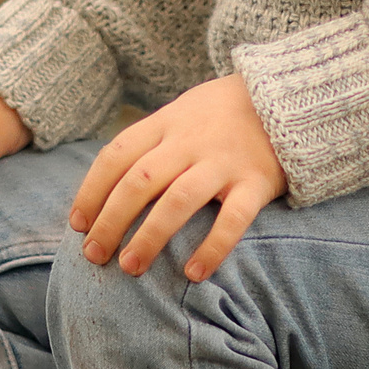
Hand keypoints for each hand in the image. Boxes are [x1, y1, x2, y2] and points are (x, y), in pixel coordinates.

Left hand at [68, 74, 283, 282]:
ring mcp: (224, 161)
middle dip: (110, 221)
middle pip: (139, 182)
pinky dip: (212, 247)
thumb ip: (150, 142)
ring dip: (149, 237)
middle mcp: (191, 141)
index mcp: (167, 123)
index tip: (78, 224)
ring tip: (130, 267)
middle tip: (95, 256)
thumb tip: (107, 187)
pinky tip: (193, 273)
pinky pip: (233, 218)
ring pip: (178, 200)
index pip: (116, 156)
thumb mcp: (183, 111)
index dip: (91, 191)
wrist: (290, 95)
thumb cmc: (224, 113)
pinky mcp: (257, 181)